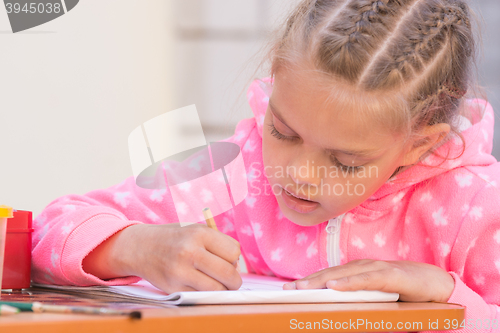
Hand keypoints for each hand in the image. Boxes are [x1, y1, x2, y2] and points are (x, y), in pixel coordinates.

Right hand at [83, 223, 241, 292]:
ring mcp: (180, 271)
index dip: (234, 258)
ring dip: (221, 289)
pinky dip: (205, 293)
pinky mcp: (173, 288)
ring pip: (217, 289)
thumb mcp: (196, 230)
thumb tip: (236, 266)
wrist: (141, 247)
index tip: (228, 260)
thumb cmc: (175, 238)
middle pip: (228, 273)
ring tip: (216, 282)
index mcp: (199, 233)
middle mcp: (190, 251)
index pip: (234, 252)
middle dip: (234, 280)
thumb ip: (218, 244)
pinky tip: (200, 284)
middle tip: (231, 279)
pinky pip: (201, 296)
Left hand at [283, 259, 454, 302]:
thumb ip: (358, 299)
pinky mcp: (390, 275)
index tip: (291, 288)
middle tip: (289, 289)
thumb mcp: (376, 296)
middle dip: (309, 281)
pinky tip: (334, 286)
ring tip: (304, 288)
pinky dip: (349, 283)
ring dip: (322, 281)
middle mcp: (364, 266)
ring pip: (344, 275)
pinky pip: (366, 279)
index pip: (330, 275)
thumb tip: (336, 309)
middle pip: (332, 273)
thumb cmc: (405, 290)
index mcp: (359, 271)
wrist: (436, 284)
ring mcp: (377, 268)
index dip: (310, 280)